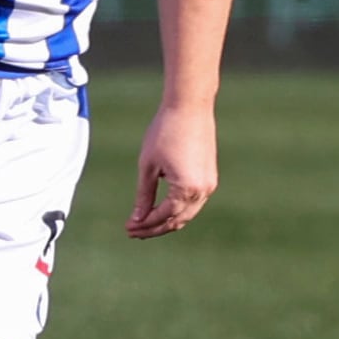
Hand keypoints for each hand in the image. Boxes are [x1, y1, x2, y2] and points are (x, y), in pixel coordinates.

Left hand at [129, 101, 217, 236]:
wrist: (189, 107)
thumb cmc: (165, 132)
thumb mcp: (148, 166)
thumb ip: (144, 195)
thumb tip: (137, 218)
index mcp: (186, 189)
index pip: (163, 216)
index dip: (144, 225)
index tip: (128, 228)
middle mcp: (202, 191)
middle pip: (177, 221)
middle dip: (155, 228)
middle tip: (134, 231)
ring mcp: (209, 185)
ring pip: (187, 214)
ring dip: (167, 221)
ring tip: (145, 224)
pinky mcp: (210, 178)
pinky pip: (194, 203)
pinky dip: (178, 210)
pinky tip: (163, 209)